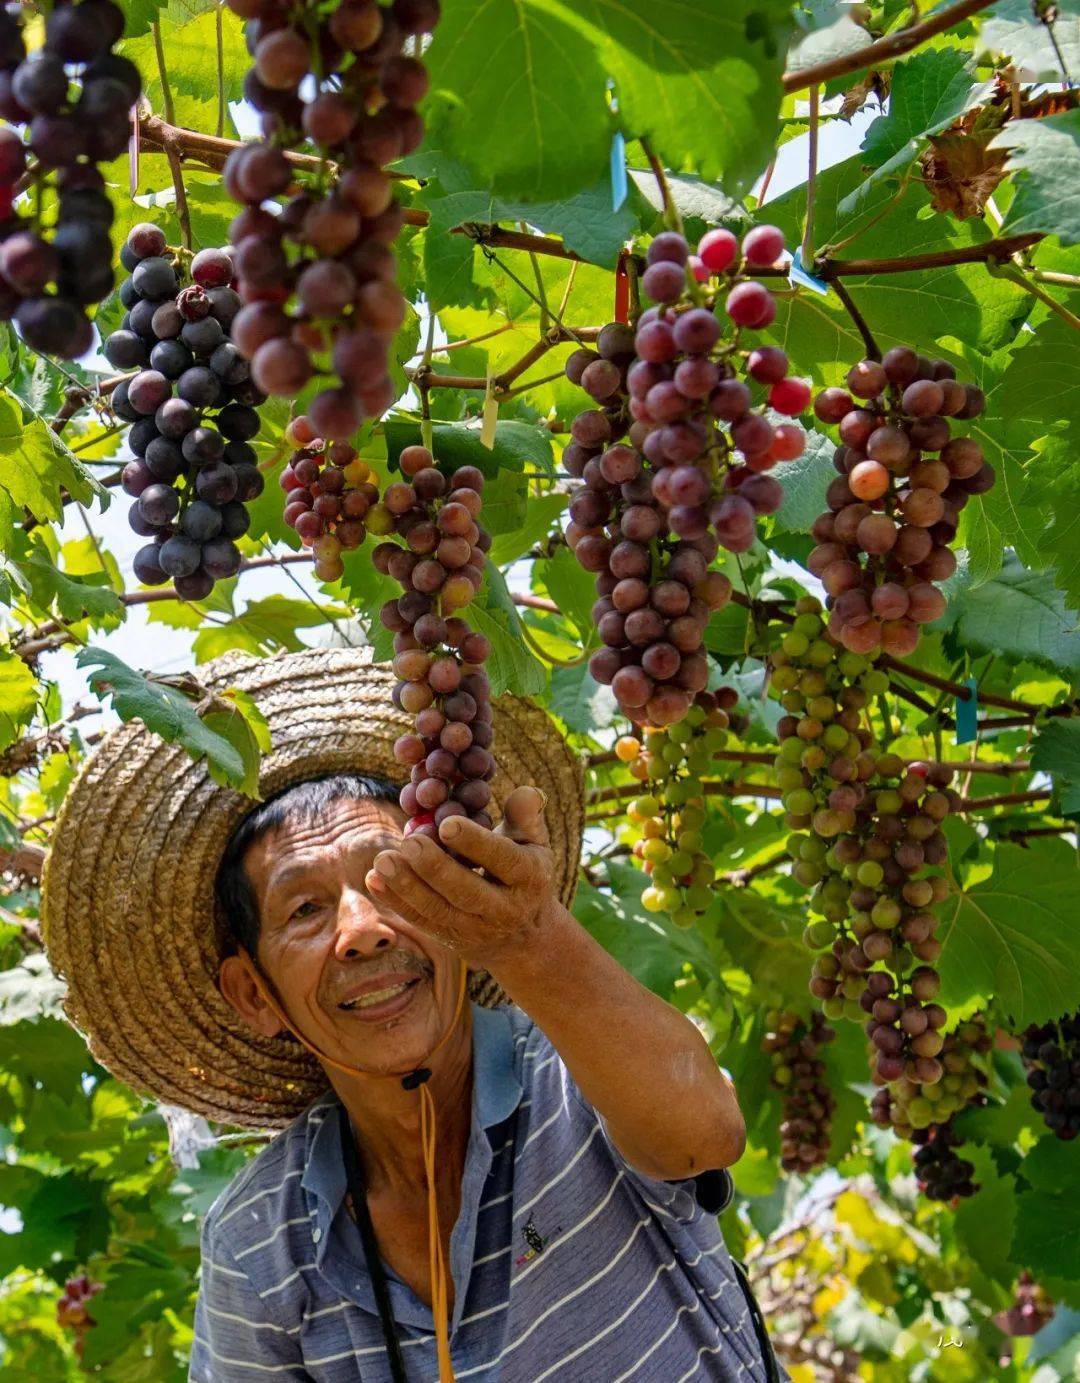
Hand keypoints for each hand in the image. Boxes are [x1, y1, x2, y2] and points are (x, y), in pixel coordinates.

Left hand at [366, 786, 561, 967]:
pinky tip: (373, 879)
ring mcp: (475, 929)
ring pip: (438, 910)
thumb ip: (525, 816)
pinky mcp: (450, 939)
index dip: (475, 843)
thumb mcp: (533, 842)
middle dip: (435, 868)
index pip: (502, 860)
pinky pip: (420, 921)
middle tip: (409, 842)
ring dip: (407, 887)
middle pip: (466, 892)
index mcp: (528, 877)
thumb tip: (526, 791)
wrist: (524, 935)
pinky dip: (395, 901)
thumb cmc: (523, 870)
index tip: (447, 824)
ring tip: (382, 860)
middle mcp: (504, 909)